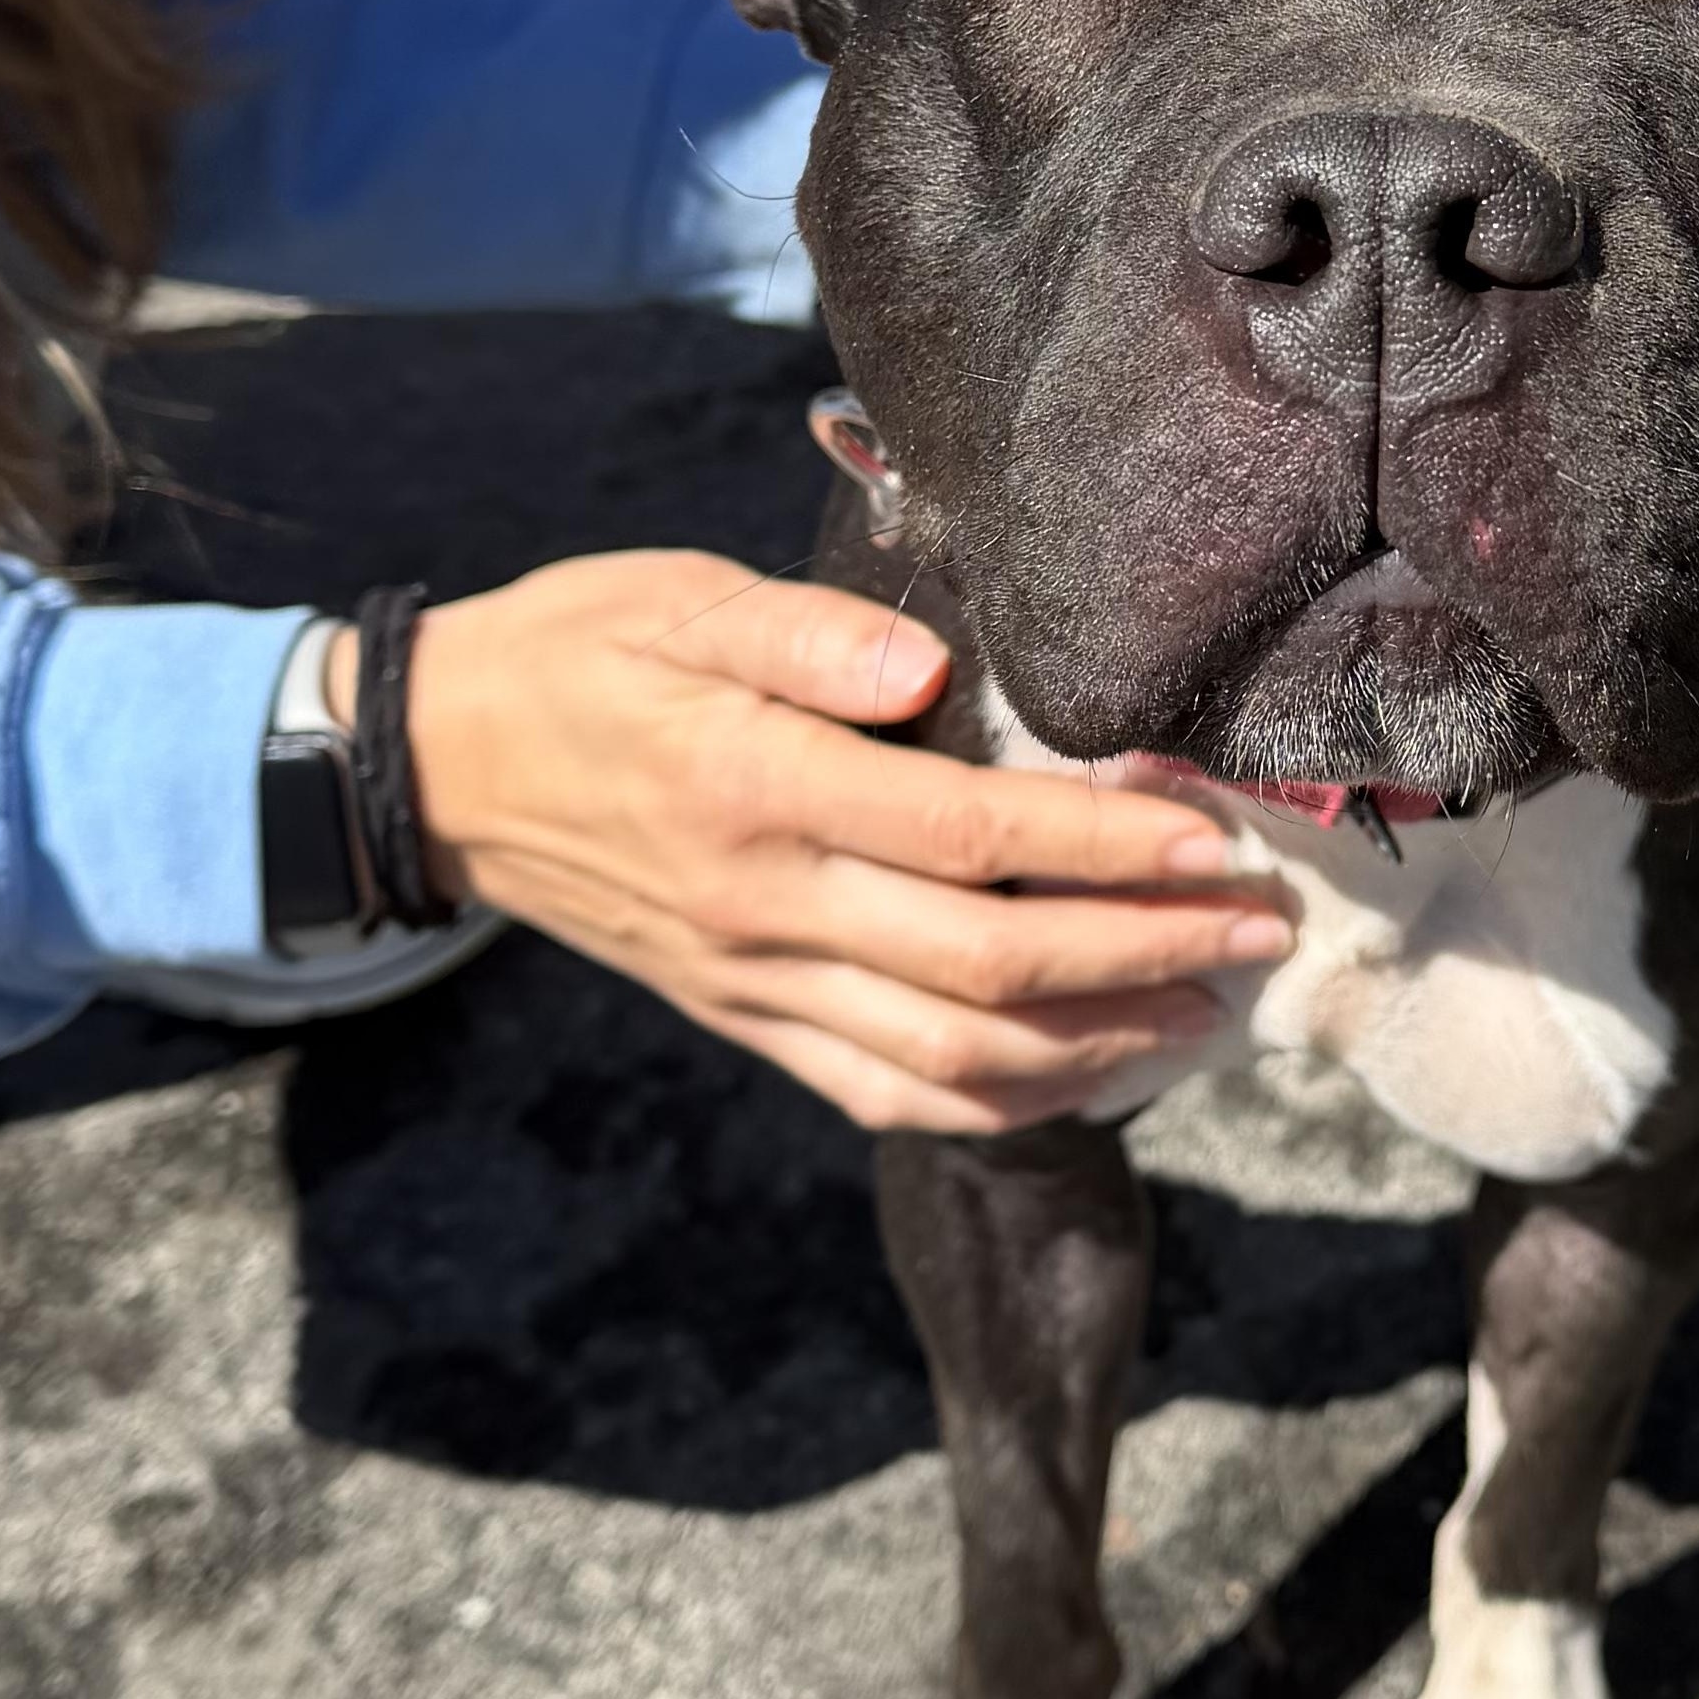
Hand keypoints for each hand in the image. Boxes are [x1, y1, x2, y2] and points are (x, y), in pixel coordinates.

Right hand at [330, 551, 1288, 1132]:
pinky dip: (998, 1101)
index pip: (971, 836)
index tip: (1213, 839)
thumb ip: (808, 634)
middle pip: (988, 968)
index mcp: (757, 784)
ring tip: (1203, 1008)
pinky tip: (1085, 1071)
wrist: (441, 767)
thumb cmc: (579, 654)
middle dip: (1143, 954)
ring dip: (1095, 1047)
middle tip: (1256, 932)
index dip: (1106, 847)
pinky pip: (883, 1093)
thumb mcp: (678, 598)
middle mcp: (763, 904)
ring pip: (949, 1058)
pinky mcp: (745, 1021)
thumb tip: (931, 669)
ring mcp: (754, 981)